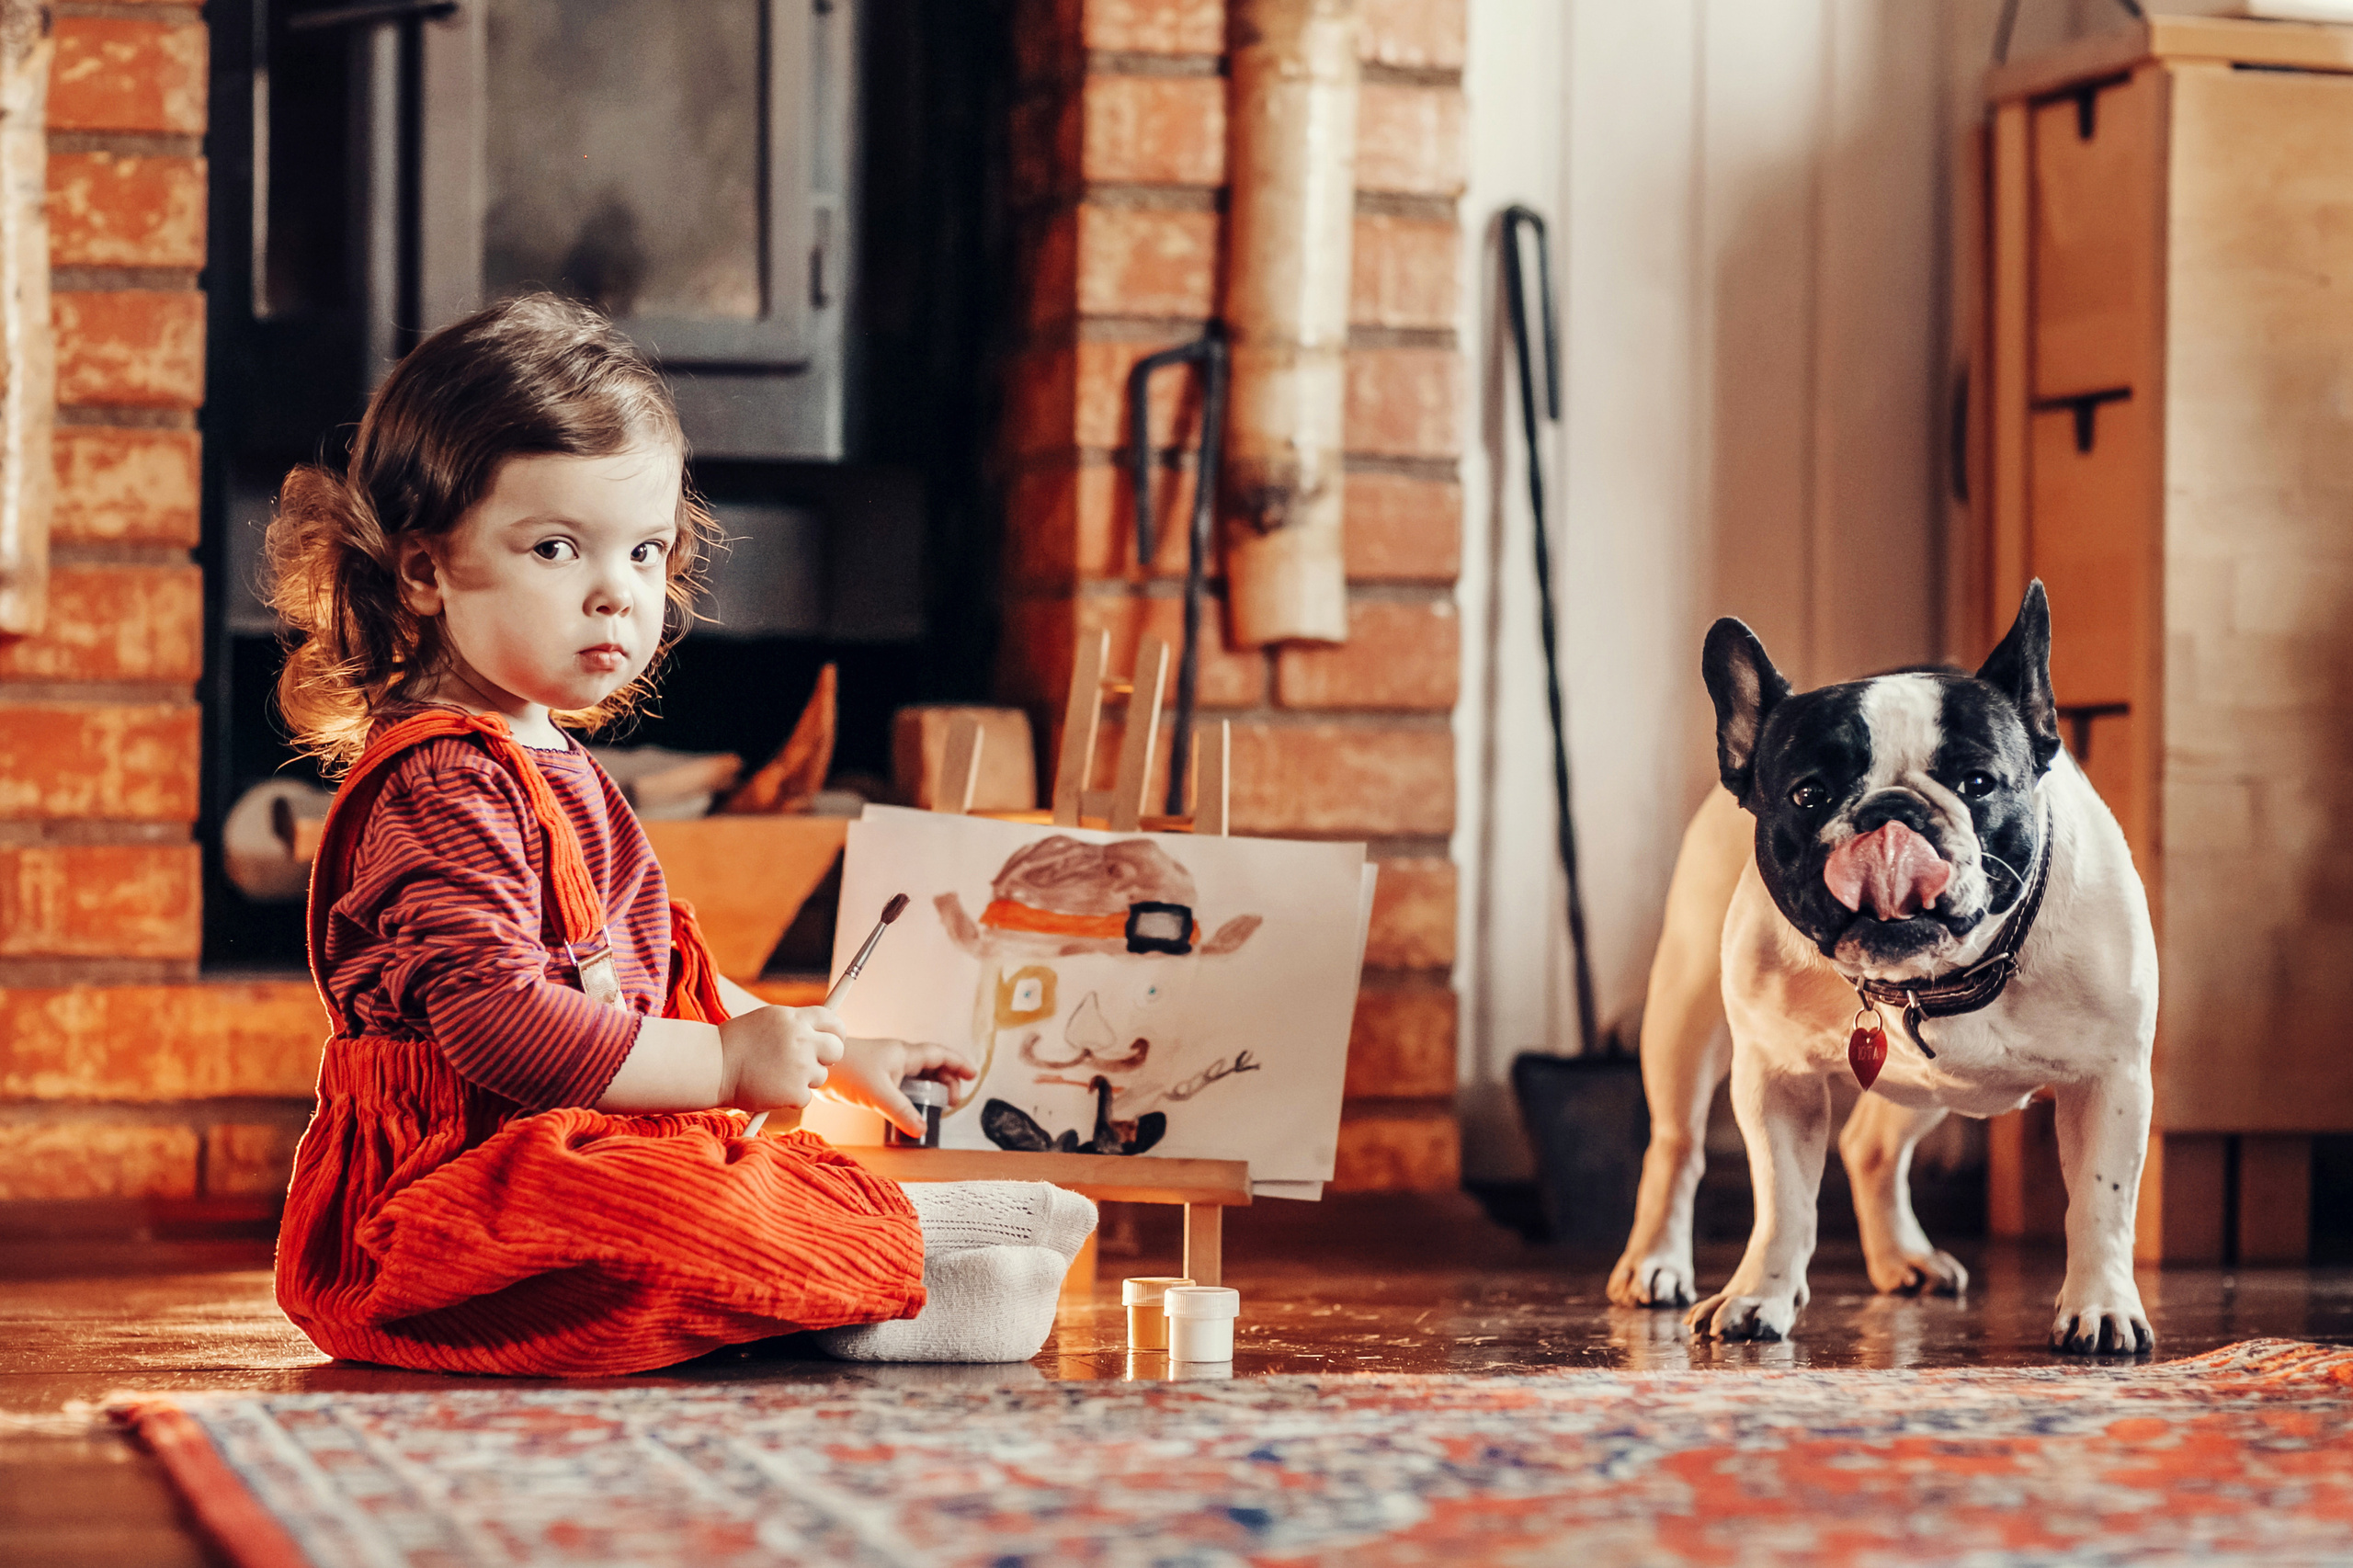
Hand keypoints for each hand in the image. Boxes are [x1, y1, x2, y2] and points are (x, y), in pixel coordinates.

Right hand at [718, 1005, 844, 1112]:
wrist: (714, 1066)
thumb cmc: (735, 1044)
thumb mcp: (767, 1021)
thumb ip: (794, 1024)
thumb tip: (820, 1032)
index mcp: (794, 1019)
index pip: (832, 1020)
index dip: (836, 1031)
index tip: (833, 1039)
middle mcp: (802, 1040)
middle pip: (836, 1049)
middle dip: (827, 1057)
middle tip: (812, 1063)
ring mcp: (801, 1066)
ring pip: (820, 1075)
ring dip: (804, 1079)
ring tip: (775, 1075)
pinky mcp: (795, 1091)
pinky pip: (805, 1097)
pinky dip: (791, 1098)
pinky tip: (770, 1090)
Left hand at [821, 1037, 976, 1137]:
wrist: (817, 1067)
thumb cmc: (847, 1070)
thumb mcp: (879, 1093)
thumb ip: (902, 1112)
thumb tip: (922, 1130)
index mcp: (904, 1054)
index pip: (939, 1055)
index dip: (958, 1063)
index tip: (972, 1074)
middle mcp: (898, 1058)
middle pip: (932, 1066)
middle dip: (947, 1081)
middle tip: (952, 1101)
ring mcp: (886, 1068)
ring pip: (916, 1076)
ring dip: (928, 1089)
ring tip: (935, 1107)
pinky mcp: (873, 1080)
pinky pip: (900, 1086)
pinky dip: (910, 1096)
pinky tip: (908, 1110)